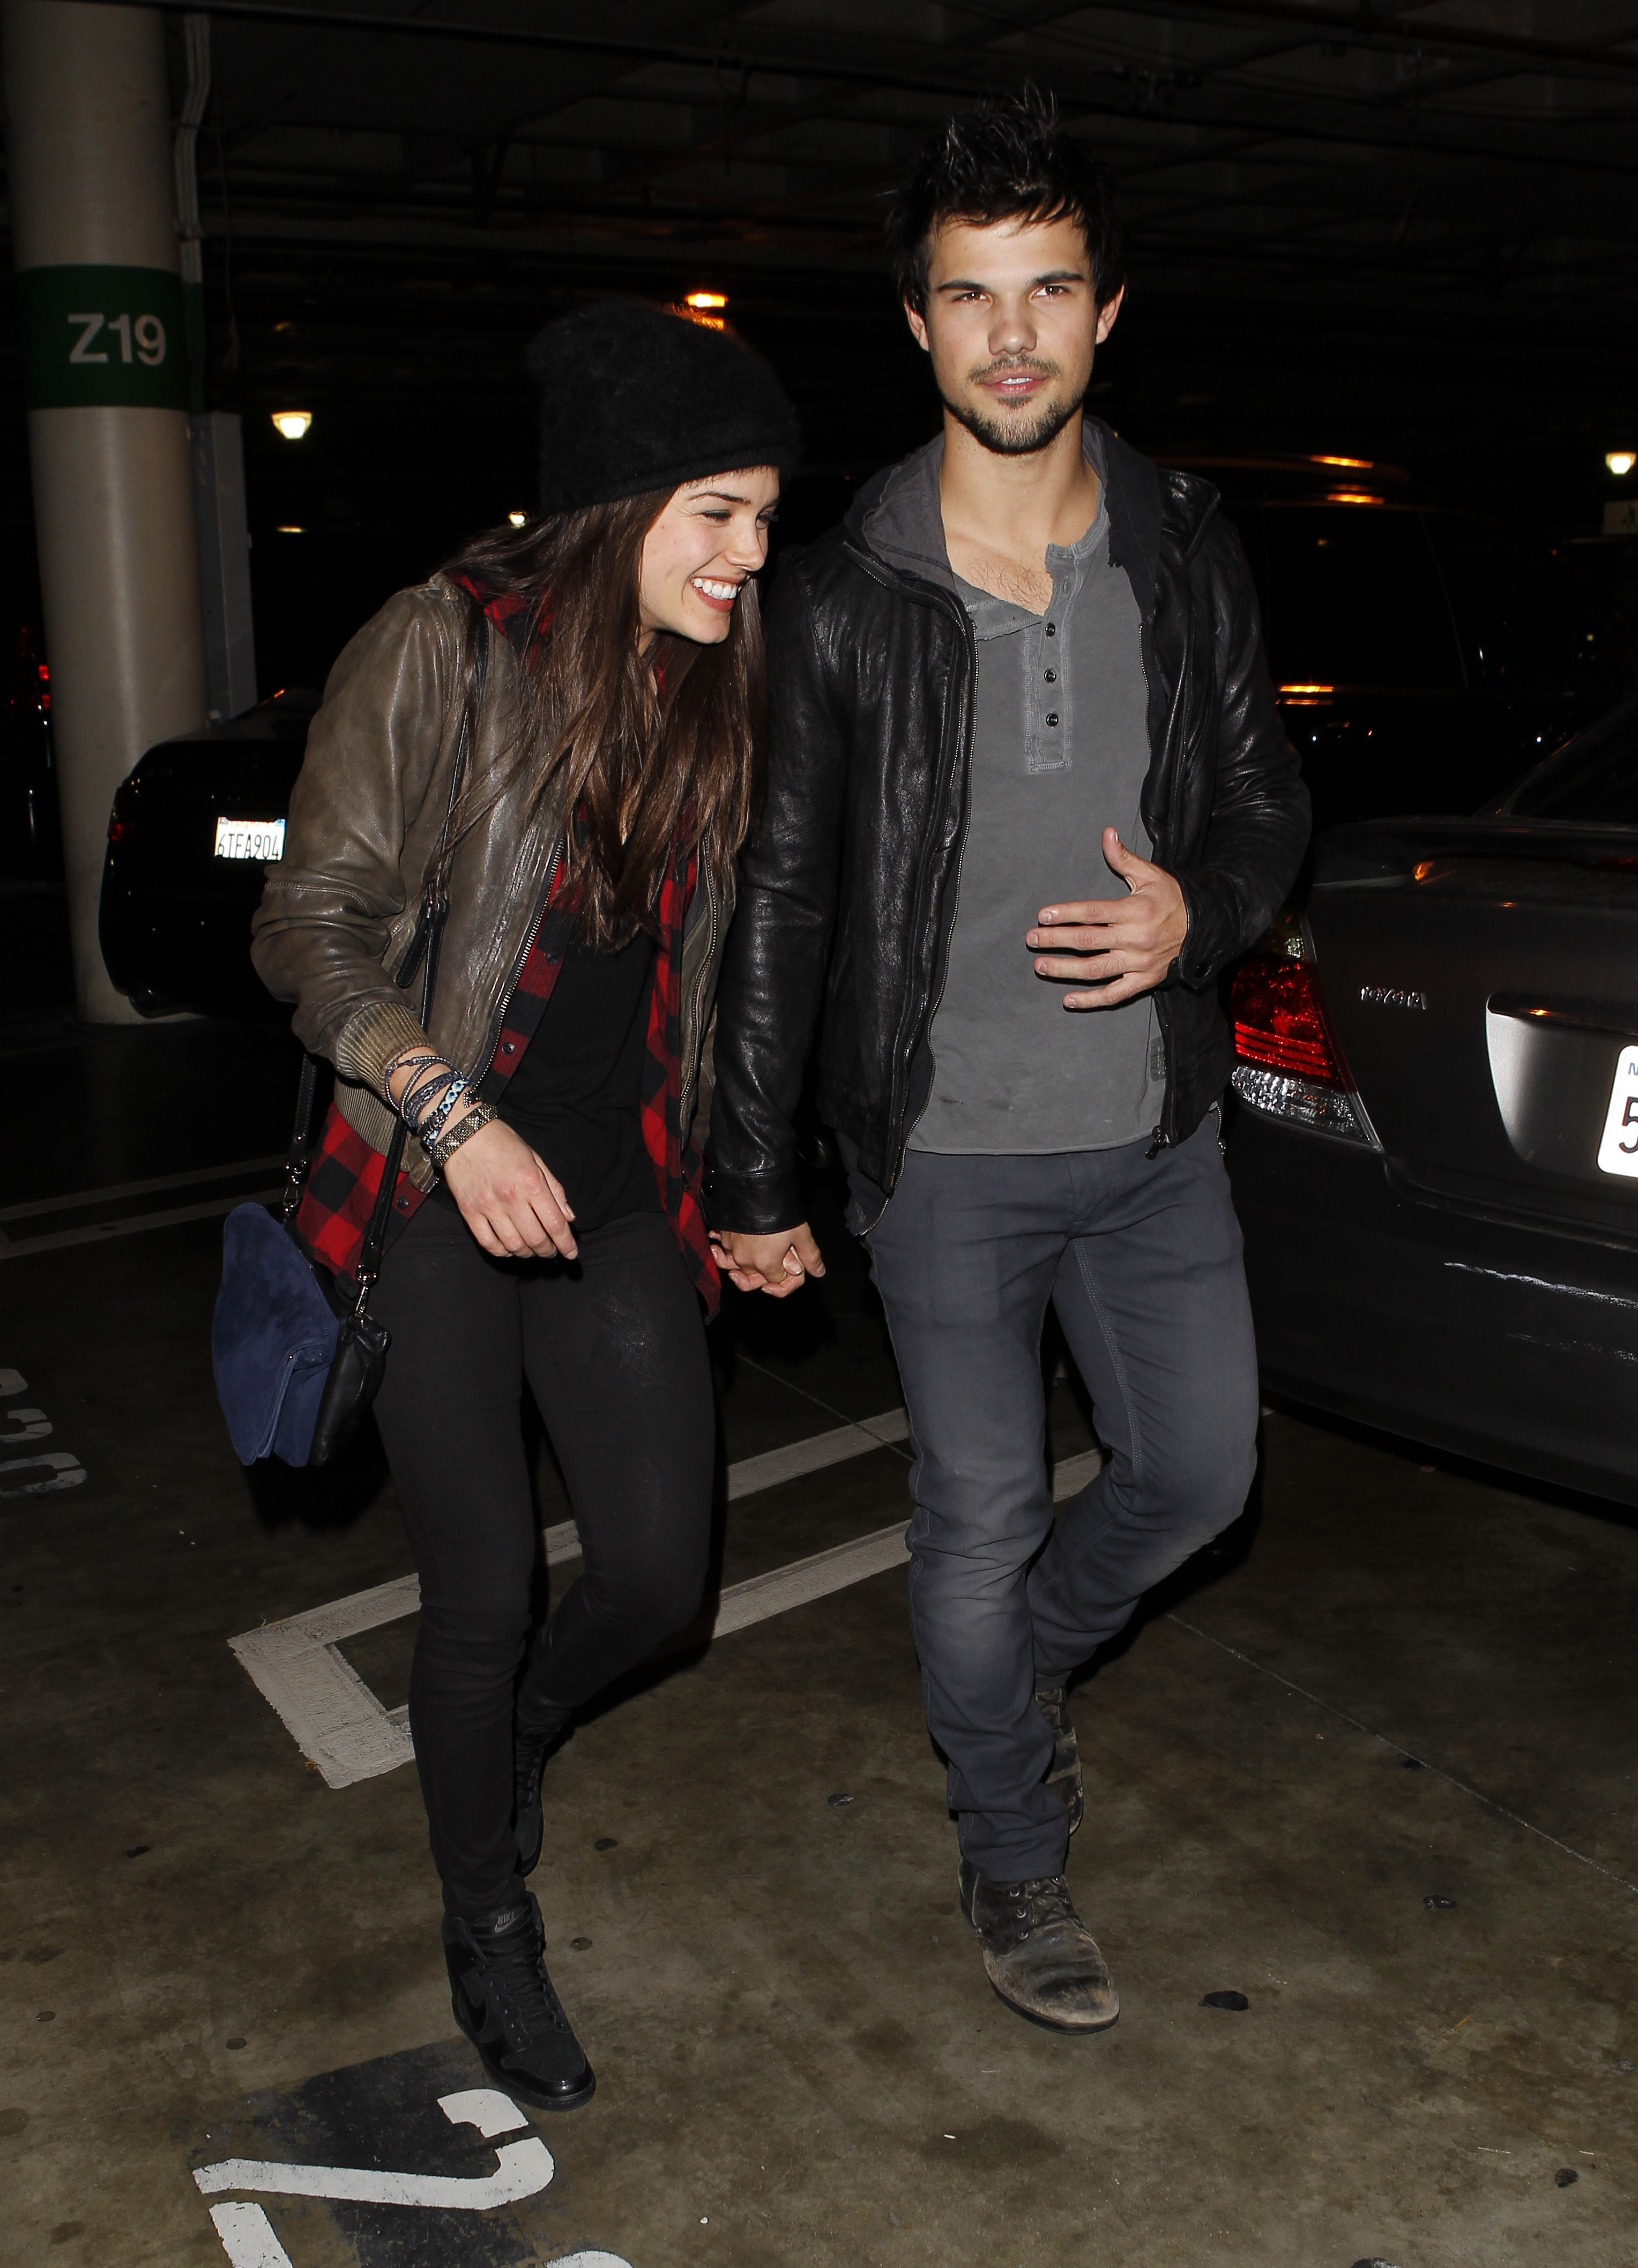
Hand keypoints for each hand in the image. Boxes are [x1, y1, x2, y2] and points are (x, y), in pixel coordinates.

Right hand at [441, 1115, 577, 1260]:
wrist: (463, 1132)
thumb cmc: (503, 1143)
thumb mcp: (535, 1159)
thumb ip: (554, 1189)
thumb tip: (568, 1217)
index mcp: (531, 1182)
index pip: (555, 1224)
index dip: (566, 1244)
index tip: (571, 1255)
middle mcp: (511, 1197)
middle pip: (535, 1239)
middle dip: (548, 1251)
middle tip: (551, 1252)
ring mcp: (488, 1206)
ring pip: (513, 1245)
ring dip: (526, 1253)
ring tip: (531, 1250)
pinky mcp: (469, 1212)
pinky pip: (488, 1243)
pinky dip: (502, 1252)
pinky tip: (509, 1249)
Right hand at [710, 1222, 825, 1298]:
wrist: (754, 1187)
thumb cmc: (780, 1211)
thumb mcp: (801, 1234)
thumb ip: (810, 1256)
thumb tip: (819, 1271)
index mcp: (766, 1265)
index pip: (777, 1282)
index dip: (788, 1277)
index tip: (792, 1266)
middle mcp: (746, 1261)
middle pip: (754, 1279)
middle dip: (763, 1277)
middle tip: (773, 1266)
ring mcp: (731, 1249)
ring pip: (734, 1267)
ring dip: (738, 1268)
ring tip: (742, 1264)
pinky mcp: (723, 1236)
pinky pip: (724, 1250)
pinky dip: (726, 1250)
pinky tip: (730, 1244)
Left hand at [1025, 827, 1187, 1008]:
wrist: (1204, 925)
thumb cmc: (1171, 897)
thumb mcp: (1150, 874)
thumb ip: (1123, 858)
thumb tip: (1107, 833)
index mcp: (1134, 911)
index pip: (1093, 913)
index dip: (1066, 914)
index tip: (1043, 916)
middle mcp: (1135, 938)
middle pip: (1087, 941)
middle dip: (1055, 941)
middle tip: (1031, 939)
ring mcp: (1139, 962)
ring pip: (1096, 970)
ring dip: (1065, 970)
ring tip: (1041, 965)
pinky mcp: (1144, 980)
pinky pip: (1115, 994)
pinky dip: (1091, 1000)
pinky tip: (1069, 999)